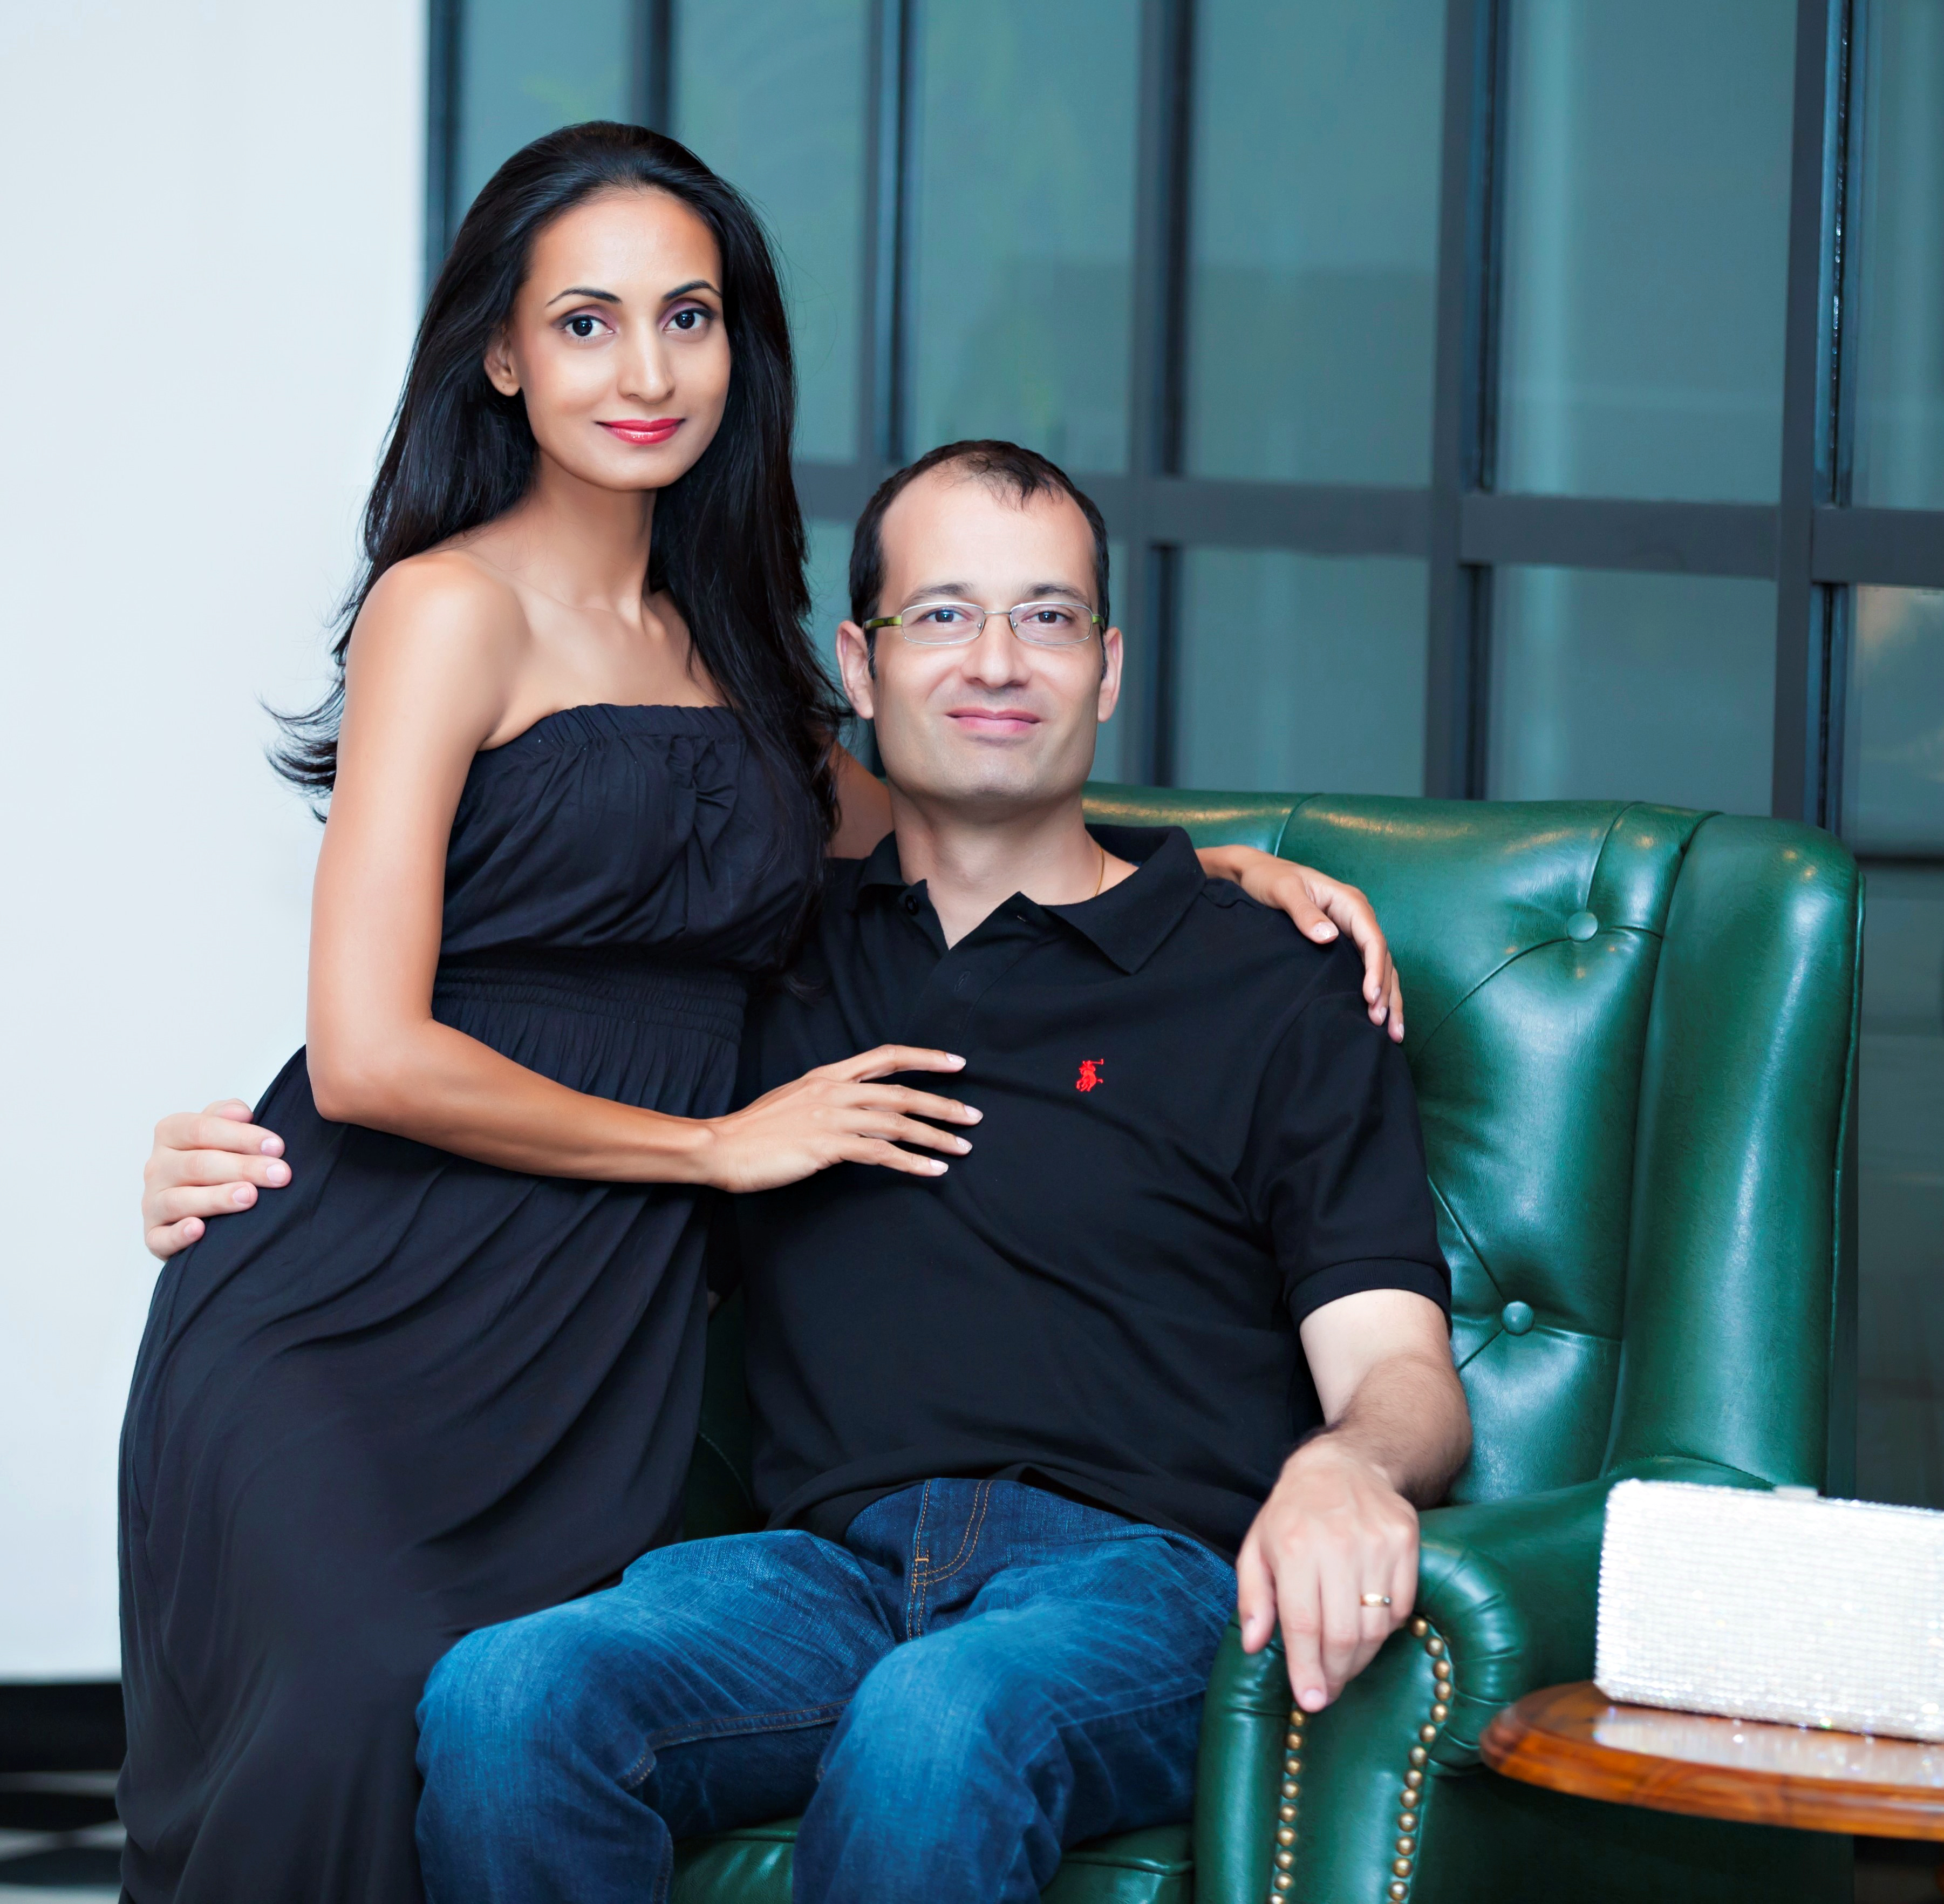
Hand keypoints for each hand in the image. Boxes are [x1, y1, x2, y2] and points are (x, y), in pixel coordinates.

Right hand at [142, 1100, 290, 1259]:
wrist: (196, 1207)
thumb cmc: (215, 1162)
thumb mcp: (220, 1131)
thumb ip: (227, 1117)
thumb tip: (242, 1113)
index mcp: (170, 1134)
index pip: (201, 1129)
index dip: (241, 1136)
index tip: (277, 1146)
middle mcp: (157, 1167)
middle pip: (197, 1164)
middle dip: (243, 1168)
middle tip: (280, 1174)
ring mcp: (152, 1202)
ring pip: (179, 1200)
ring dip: (217, 1198)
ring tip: (250, 1197)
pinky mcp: (154, 1235)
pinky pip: (160, 1238)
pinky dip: (179, 1234)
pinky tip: (199, 1230)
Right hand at [697, 1046, 979, 1193]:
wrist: (721, 1146)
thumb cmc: (755, 1130)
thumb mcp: (795, 1101)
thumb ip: (829, 1099)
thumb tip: (859, 1109)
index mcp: (828, 1075)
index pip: (886, 1057)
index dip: (925, 1058)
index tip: (957, 1063)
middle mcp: (834, 1090)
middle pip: (903, 1092)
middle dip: (943, 1104)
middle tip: (975, 1116)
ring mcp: (832, 1117)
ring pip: (898, 1122)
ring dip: (936, 1136)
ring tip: (964, 1147)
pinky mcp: (828, 1146)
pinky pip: (881, 1152)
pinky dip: (912, 1162)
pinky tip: (933, 1170)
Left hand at [1195, 846, 1403, 1041]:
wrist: (1255, 873)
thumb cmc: (1269, 878)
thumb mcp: (1284, 891)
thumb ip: (1305, 913)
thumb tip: (1329, 937)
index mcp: (1349, 902)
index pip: (1373, 940)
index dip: (1375, 970)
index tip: (1371, 998)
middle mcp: (1357, 916)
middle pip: (1383, 958)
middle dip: (1387, 992)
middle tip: (1384, 1026)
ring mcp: (1352, 929)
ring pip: (1380, 966)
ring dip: (1388, 998)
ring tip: (1393, 1033)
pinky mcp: (1343, 941)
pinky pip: (1365, 967)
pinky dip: (1375, 991)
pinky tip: (1377, 1014)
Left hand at [1235, 1435, 1418, 1711]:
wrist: (1346, 1463)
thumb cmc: (1294, 1511)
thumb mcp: (1257, 1546)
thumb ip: (1253, 1597)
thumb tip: (1253, 1644)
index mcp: (1293, 1548)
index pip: (1302, 1624)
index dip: (1306, 1669)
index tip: (1310, 1700)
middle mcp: (1336, 1545)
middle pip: (1343, 1634)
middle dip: (1335, 1674)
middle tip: (1327, 1689)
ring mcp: (1376, 1543)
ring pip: (1376, 1627)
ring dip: (1360, 1658)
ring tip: (1344, 1664)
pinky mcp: (1406, 1540)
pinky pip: (1402, 1607)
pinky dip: (1387, 1628)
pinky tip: (1368, 1627)